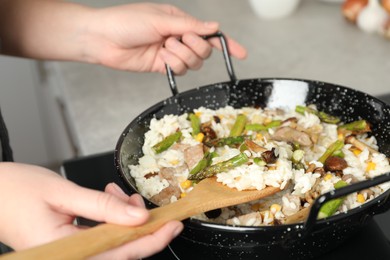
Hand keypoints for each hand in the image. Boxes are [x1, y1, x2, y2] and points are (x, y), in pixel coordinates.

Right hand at [0, 162, 182, 258]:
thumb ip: (103, 206)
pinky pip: (100, 238)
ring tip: (121, 195)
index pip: (122, 253)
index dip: (153, 239)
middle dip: (144, 228)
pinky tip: (110, 200)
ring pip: (113, 244)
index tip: (173, 225)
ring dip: (125, 220)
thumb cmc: (16, 191)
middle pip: (122, 251)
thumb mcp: (63, 193)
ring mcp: (70, 255)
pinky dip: (111, 220)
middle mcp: (69, 259)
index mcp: (65, 252)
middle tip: (158, 209)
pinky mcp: (70, 247)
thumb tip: (139, 215)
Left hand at [83, 3, 246, 74]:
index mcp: (180, 21)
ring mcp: (171, 53)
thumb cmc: (127, 21)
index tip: (242, 54)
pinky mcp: (162, 66)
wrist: (103, 39)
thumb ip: (190, 26)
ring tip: (164, 47)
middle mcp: (178, 37)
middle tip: (177, 39)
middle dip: (195, 46)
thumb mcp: (162, 19)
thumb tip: (214, 28)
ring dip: (181, 56)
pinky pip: (179, 70)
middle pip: (204, 50)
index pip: (209, 34)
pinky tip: (160, 58)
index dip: (227, 44)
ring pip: (193, 63)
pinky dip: (172, 65)